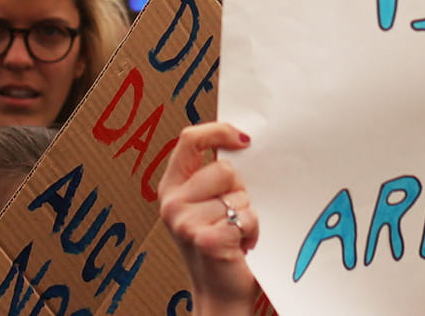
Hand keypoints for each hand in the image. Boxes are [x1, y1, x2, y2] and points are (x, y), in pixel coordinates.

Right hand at [159, 122, 258, 312]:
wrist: (220, 292)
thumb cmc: (221, 242)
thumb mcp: (208, 203)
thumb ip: (214, 175)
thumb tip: (243, 140)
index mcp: (172, 187)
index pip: (190, 140)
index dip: (218, 132)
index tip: (244, 140)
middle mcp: (172, 203)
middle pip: (223, 170)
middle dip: (240, 190)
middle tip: (232, 214)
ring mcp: (185, 222)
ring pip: (238, 197)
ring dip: (247, 215)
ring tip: (236, 233)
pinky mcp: (205, 239)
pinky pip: (245, 218)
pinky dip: (252, 231)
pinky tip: (241, 246)